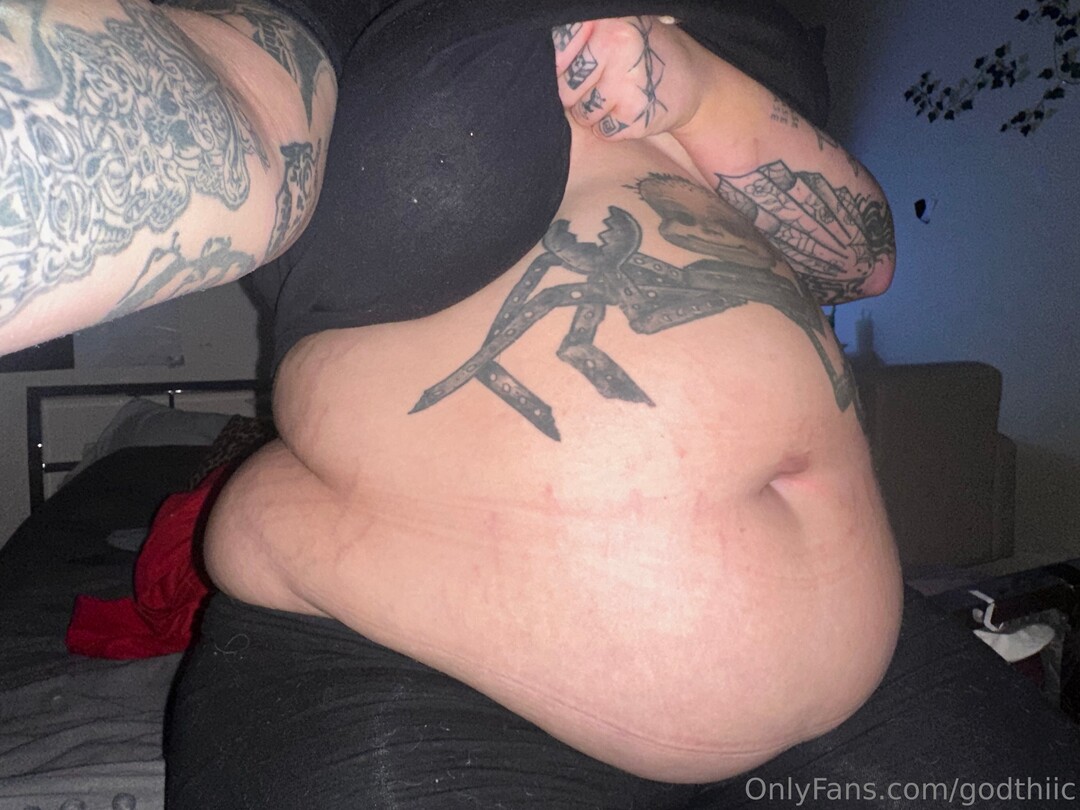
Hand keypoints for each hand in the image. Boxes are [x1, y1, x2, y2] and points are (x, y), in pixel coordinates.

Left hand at [552, 16, 706, 140]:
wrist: (693, 80)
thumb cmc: (642, 54)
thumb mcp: (616, 29)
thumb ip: (582, 37)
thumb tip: (544, 64)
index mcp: (608, 21)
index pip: (558, 51)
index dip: (564, 65)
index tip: (583, 66)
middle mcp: (617, 46)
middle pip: (565, 88)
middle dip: (578, 94)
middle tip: (604, 83)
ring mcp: (626, 82)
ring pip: (581, 113)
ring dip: (594, 113)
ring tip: (617, 96)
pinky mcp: (634, 115)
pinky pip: (601, 131)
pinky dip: (610, 127)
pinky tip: (629, 110)